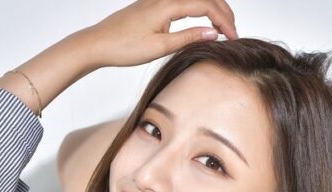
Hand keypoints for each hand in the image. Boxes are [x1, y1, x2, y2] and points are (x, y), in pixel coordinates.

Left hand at [83, 0, 238, 67]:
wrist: (97, 43)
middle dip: (224, 13)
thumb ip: (188, 38)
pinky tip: (203, 23)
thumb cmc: (123, 47)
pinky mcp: (154, 5)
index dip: (224, 21)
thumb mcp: (159, 47)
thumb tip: (213, 33)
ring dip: (213, 10)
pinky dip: (199, 10)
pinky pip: (184, 2)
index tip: (234, 37)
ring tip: (223, 28)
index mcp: (167, 5)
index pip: (206, 6)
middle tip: (234, 33)